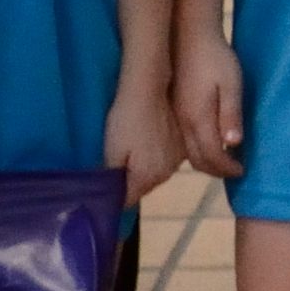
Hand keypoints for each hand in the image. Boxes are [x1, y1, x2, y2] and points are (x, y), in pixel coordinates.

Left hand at [104, 78, 183, 204]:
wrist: (150, 89)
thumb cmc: (127, 120)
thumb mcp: (111, 150)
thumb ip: (113, 179)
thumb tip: (113, 201)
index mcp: (148, 178)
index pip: (129, 200)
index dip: (116, 195)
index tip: (107, 184)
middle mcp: (166, 174)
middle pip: (143, 187)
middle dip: (130, 181)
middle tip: (117, 162)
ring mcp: (178, 159)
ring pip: (155, 173)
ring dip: (144, 168)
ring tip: (133, 148)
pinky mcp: (183, 145)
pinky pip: (166, 159)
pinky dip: (156, 155)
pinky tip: (149, 140)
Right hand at [176, 32, 248, 181]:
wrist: (189, 37)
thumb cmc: (215, 58)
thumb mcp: (231, 83)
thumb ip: (231, 114)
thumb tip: (234, 144)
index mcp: (198, 118)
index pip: (212, 156)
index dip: (227, 168)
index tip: (242, 171)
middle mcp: (183, 123)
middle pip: (197, 160)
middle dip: (217, 170)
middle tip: (234, 170)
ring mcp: (176, 117)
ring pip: (188, 153)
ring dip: (206, 162)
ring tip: (224, 161)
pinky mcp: (174, 111)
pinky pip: (184, 141)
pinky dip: (197, 151)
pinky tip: (210, 144)